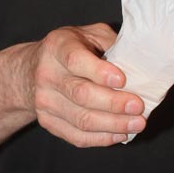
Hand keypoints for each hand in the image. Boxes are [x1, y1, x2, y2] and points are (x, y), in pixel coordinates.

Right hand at [24, 23, 145, 146]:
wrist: (33, 70)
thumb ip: (111, 43)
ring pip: (81, 119)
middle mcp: (47, 74)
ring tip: (137, 123)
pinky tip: (120, 133)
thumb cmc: (72, 49)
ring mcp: (44, 101)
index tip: (123, 80)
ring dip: (113, 124)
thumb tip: (140, 64)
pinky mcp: (48, 121)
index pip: (75, 60)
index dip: (99, 71)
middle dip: (113, 103)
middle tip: (138, 106)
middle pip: (81, 94)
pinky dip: (102, 138)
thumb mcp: (90, 34)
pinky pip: (77, 136)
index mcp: (57, 46)